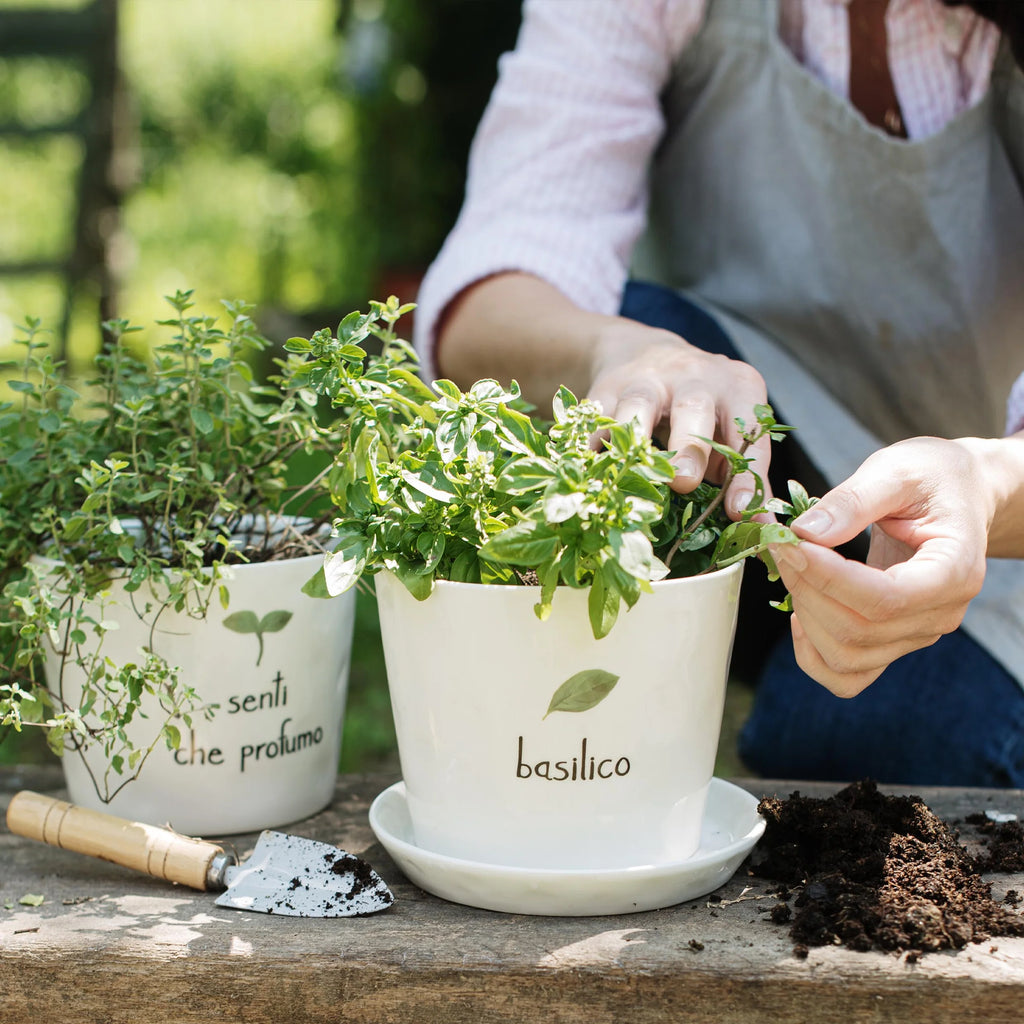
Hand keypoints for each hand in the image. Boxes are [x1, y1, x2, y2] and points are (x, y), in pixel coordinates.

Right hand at [587, 321, 769, 515]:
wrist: (648, 355)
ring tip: (630, 471)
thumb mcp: (731, 434)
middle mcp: (696, 376)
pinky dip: (592, 440)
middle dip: (689, 446)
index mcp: (738, 388)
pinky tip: (589, 464)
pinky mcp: (608, 386)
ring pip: (639, 402)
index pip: (748, 431)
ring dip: (634, 437)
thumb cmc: (703, 412)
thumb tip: (764, 529)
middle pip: (694, 407)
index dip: (746, 472)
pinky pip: (598, 413)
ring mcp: (648, 378)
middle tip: (684, 482)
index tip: (740, 510)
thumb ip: (747, 479)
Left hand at [768, 437, 991, 697]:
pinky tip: (799, 612)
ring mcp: (916, 635)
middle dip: (807, 589)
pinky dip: (811, 653)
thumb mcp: (897, 470)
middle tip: (781, 545)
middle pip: (860, 631)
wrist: (955, 496)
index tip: (789, 543)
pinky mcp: (891, 643)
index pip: (885, 598)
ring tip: (792, 568)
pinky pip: (846, 676)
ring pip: (847, 658)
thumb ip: (853, 500)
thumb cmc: (931, 479)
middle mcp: (940, 614)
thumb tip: (804, 533)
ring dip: (805, 616)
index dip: (828, 578)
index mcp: (954, 570)